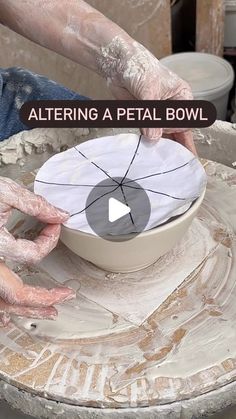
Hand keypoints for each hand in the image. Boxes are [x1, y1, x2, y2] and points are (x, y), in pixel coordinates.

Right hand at [0, 177, 74, 324]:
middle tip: (64, 296)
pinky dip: (1, 312)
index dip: (50, 241)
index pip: (33, 254)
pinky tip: (7, 317)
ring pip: (1, 305)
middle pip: (17, 296)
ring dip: (25, 311)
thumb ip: (33, 204)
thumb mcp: (4, 192)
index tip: (55, 226)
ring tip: (47, 312)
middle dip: (44, 299)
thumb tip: (59, 214)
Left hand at [98, 38, 195, 153]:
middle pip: (177, 132)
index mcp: (182, 97)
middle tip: (169, 157)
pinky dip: (148, 142)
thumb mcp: (148, 92)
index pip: (185, 122)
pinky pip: (149, 134)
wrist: (118, 64)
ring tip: (161, 160)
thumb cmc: (139, 68)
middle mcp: (172, 107)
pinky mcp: (144, 118)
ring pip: (164, 135)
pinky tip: (149, 151)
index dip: (176, 129)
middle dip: (172, 143)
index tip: (167, 132)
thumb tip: (153, 137)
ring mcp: (158, 114)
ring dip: (161, 146)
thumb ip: (151, 115)